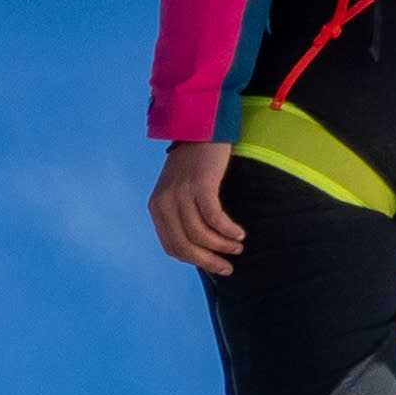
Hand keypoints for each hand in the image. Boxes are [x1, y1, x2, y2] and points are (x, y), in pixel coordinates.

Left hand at [148, 138, 241, 270]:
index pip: (171, 247)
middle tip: (228, 266)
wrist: (202, 128)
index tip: (214, 266)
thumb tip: (201, 247)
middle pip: (184, 245)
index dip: (193, 260)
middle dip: (208, 260)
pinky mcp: (200, 185)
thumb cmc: (195, 162)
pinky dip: (227, 230)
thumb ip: (182, 214)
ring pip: (200, 234)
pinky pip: (214, 218)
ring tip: (237, 247)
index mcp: (157, 208)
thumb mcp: (179, 190)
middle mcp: (165, 203)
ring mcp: (181, 194)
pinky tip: (238, 233)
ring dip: (221, 245)